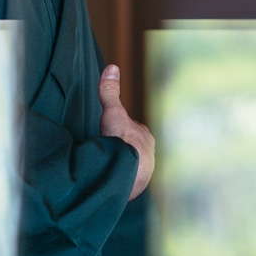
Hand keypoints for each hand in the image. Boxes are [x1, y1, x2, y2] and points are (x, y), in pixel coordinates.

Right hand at [98, 64, 154, 200]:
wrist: (124, 174)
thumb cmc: (121, 142)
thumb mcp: (113, 113)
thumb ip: (111, 93)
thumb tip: (112, 67)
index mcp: (145, 137)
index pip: (134, 131)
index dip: (122, 130)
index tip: (111, 132)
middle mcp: (149, 155)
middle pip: (134, 149)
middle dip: (123, 150)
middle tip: (107, 151)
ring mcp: (144, 172)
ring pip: (132, 166)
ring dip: (121, 167)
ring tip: (107, 168)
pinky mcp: (135, 188)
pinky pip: (126, 182)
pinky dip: (118, 180)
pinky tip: (109, 181)